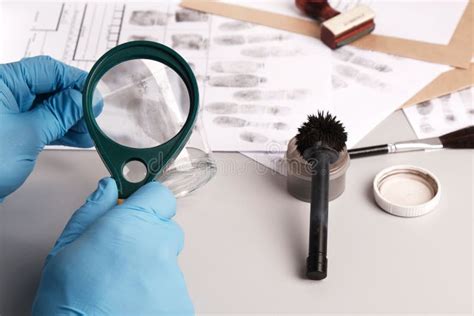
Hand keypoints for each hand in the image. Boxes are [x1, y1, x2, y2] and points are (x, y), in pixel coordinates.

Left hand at [0, 56, 92, 199]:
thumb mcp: (29, 135)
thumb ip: (59, 114)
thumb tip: (82, 98)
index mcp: (1, 82)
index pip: (47, 70)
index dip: (75, 81)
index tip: (95, 95)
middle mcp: (1, 93)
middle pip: (46, 87)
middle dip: (74, 103)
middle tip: (94, 117)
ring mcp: (4, 113)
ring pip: (43, 106)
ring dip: (68, 119)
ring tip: (89, 132)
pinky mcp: (6, 131)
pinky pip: (36, 122)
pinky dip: (56, 129)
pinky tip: (74, 137)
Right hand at [32, 178, 193, 314]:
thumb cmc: (68, 303)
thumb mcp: (66, 250)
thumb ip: (92, 212)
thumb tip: (108, 189)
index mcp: (130, 225)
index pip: (159, 195)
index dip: (147, 201)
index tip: (137, 208)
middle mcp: (158, 246)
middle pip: (165, 228)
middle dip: (148, 236)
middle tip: (122, 255)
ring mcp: (174, 275)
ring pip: (168, 259)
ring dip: (152, 266)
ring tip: (124, 286)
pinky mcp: (182, 301)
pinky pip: (173, 285)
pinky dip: (159, 290)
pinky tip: (135, 301)